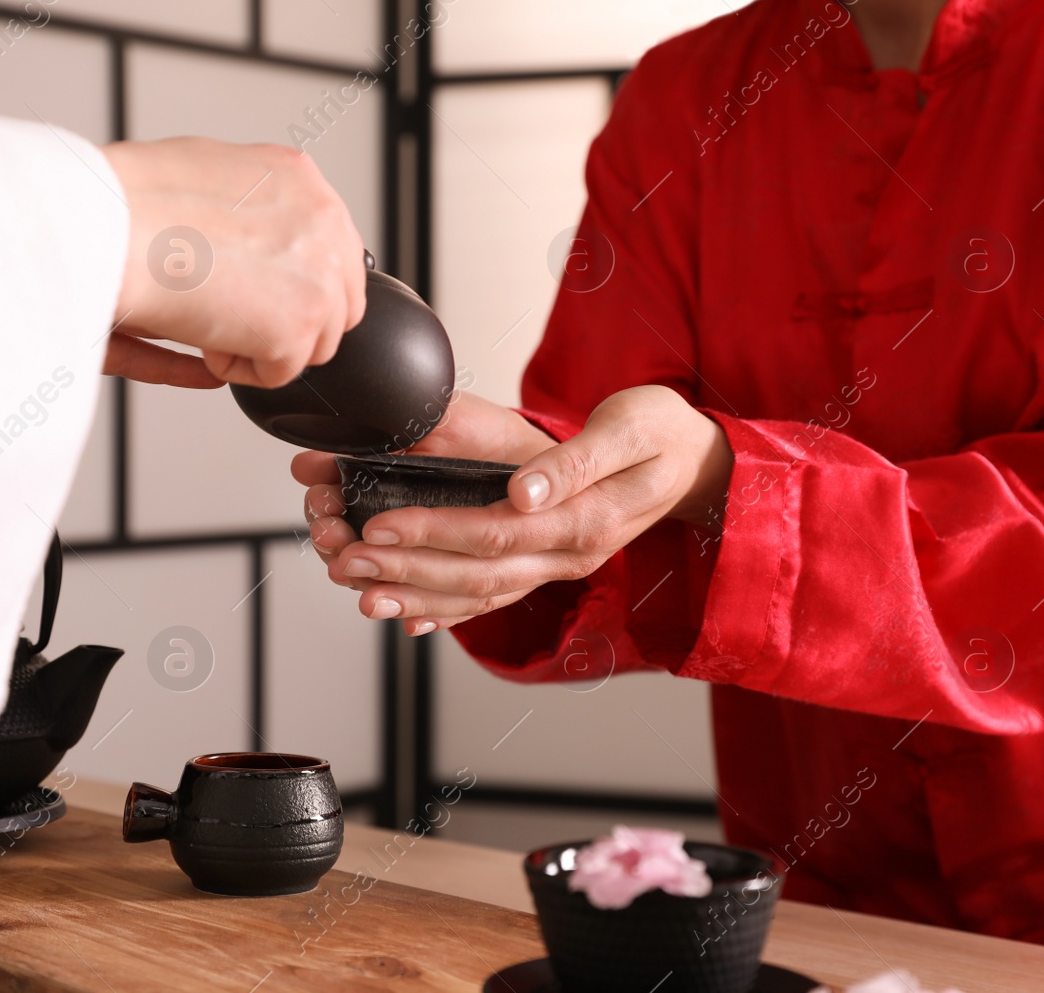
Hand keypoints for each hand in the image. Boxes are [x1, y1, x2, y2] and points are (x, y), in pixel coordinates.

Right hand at [101, 137, 365, 388]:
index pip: (332, 249)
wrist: (106, 227)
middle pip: (339, 300)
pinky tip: (202, 334)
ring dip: (262, 343)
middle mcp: (323, 221)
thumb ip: (250, 204)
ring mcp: (319, 276)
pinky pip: (282, 373)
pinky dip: (239, 366)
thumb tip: (261, 241)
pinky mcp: (299, 326)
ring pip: (315, 342)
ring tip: (208, 319)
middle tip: (234, 317)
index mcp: (300, 178)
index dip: (295, 282)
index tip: (262, 294)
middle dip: (290, 318)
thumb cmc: (129, 201)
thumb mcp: (207, 173)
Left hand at [298, 385, 732, 634]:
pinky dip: (447, 610)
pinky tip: (406, 615)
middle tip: (346, 558)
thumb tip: (523, 490)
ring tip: (359, 589)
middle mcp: (570, 556)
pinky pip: (492, 598)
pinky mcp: (548, 564)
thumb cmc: (663, 433)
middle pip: (476, 575)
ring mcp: (559, 567)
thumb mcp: (630, 428)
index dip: (434, 531)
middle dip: (406, 571)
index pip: (496, 534)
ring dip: (415, 596)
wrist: (697, 462)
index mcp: (586, 521)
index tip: (380, 525)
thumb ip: (574, 463)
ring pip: (478, 595)